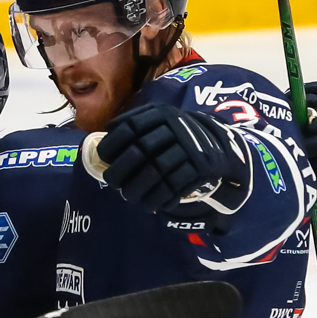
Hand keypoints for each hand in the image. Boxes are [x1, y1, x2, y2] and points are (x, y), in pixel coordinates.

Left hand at [99, 103, 248, 213]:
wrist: (217, 144)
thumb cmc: (173, 136)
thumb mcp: (156, 122)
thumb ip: (130, 128)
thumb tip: (99, 148)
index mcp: (160, 113)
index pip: (129, 127)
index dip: (112, 144)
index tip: (103, 158)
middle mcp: (175, 127)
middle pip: (140, 151)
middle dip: (120, 170)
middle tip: (111, 182)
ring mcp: (189, 147)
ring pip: (155, 171)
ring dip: (137, 188)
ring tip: (128, 196)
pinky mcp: (199, 167)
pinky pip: (174, 186)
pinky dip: (157, 198)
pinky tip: (148, 204)